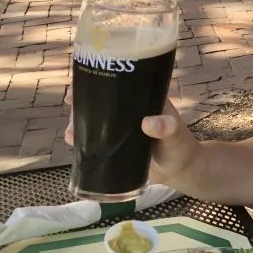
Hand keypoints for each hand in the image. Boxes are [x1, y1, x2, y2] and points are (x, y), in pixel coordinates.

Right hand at [64, 95, 202, 187]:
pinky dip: (83, 140)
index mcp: (144, 99)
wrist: (179, 170)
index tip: (80, 86)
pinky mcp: (116, 144)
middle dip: (82, 104)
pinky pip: (96, 139)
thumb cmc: (181, 148)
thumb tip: (149, 123)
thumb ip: (168, 129)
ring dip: (78, 124)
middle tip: (72, 113)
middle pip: (100, 101)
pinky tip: (74, 145)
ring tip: (71, 135)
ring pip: (94, 120)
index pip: (118, 83)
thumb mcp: (176, 136)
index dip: (98, 81)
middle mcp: (129, 110)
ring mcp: (121, 127)